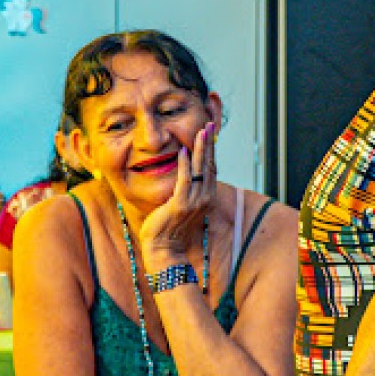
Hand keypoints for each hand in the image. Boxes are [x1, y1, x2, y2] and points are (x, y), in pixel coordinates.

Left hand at [139, 123, 217, 270]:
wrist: (164, 251)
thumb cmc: (168, 230)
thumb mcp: (180, 207)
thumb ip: (184, 192)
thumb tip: (182, 179)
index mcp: (205, 199)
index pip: (210, 169)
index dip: (210, 151)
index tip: (208, 134)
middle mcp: (204, 199)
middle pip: (208, 165)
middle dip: (208, 144)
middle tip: (208, 125)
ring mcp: (194, 201)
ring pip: (199, 170)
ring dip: (200, 149)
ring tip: (201, 131)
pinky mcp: (181, 204)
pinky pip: (184, 180)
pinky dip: (184, 164)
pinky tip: (182, 150)